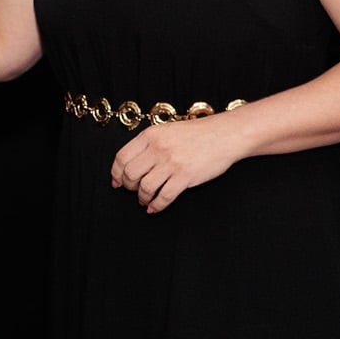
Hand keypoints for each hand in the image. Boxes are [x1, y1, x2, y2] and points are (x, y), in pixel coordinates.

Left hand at [109, 116, 240, 213]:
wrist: (223, 135)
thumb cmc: (195, 134)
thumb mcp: (166, 130)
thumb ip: (148, 144)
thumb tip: (129, 164)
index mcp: (150, 135)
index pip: (122, 157)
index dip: (116, 173)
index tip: (116, 182)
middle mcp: (158, 148)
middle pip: (130, 174)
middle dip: (128, 186)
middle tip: (132, 191)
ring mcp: (171, 163)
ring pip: (145, 187)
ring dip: (142, 198)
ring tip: (144, 201)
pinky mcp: (185, 177)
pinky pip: (164, 196)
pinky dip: (156, 205)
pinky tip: (155, 208)